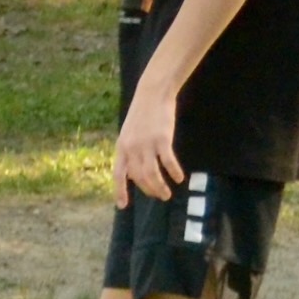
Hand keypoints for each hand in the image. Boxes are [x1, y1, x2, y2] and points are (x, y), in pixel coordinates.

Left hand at [109, 89, 183, 207]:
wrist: (152, 93)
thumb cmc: (142, 114)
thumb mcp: (129, 133)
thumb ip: (130, 152)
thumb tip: (134, 173)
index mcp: (121, 147)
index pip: (118, 174)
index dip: (119, 191)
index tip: (122, 205)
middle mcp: (132, 148)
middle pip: (139, 178)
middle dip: (149, 190)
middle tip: (158, 195)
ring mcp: (147, 144)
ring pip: (152, 175)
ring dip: (160, 187)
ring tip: (167, 194)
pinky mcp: (162, 139)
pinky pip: (168, 162)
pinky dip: (174, 172)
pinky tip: (179, 178)